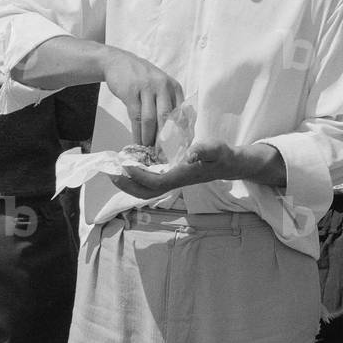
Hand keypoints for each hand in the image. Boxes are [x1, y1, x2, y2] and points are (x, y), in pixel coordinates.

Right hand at [102, 47, 183, 147]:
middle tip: (165, 153)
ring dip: (150, 137)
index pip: (182, 113)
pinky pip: (136, 117)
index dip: (181, 131)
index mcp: (174, 87)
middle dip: (166, 138)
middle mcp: (163, 87)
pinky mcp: (131, 92)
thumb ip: (170, 104)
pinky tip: (138, 141)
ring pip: (151, 119)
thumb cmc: (143, 80)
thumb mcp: (161, 87)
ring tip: (149, 149)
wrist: (118, 62)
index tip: (180, 146)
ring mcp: (146, 88)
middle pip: (167, 117)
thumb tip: (177, 132)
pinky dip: (138, 132)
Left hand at [109, 140, 240, 198]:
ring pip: (146, 190)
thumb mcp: (217, 149)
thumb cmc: (223, 156)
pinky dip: (137, 177)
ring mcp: (173, 181)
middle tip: (111, 173)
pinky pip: (150, 182)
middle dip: (127, 186)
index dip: (139, 177)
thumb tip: (191, 153)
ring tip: (116, 171)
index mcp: (182, 177)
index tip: (126, 165)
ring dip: (129, 183)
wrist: (230, 164)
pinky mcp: (172, 177)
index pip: (156, 183)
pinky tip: (132, 166)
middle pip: (146, 192)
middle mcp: (175, 182)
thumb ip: (205, 150)